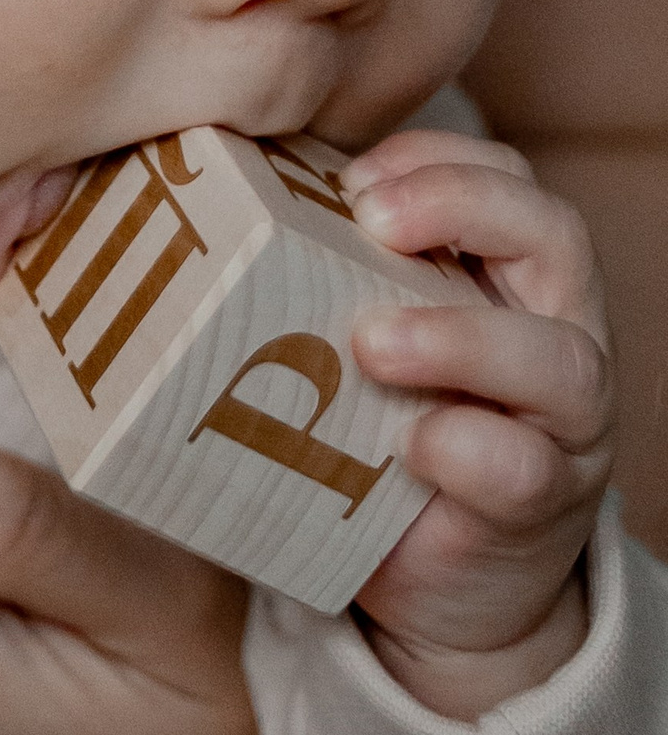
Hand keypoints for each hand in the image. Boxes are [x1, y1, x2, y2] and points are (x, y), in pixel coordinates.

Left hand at [339, 130, 614, 715]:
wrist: (437, 576)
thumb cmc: (384, 428)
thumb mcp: (358, 335)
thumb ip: (316, 275)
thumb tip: (174, 211)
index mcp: (508, 275)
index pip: (506, 177)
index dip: (439, 159)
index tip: (353, 176)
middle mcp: (555, 333)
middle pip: (554, 236)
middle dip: (463, 206)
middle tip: (370, 219)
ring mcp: (560, 426)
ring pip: (560, 361)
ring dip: (461, 338)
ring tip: (372, 344)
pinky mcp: (538, 509)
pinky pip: (524, 471)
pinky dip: (469, 451)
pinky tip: (414, 445)